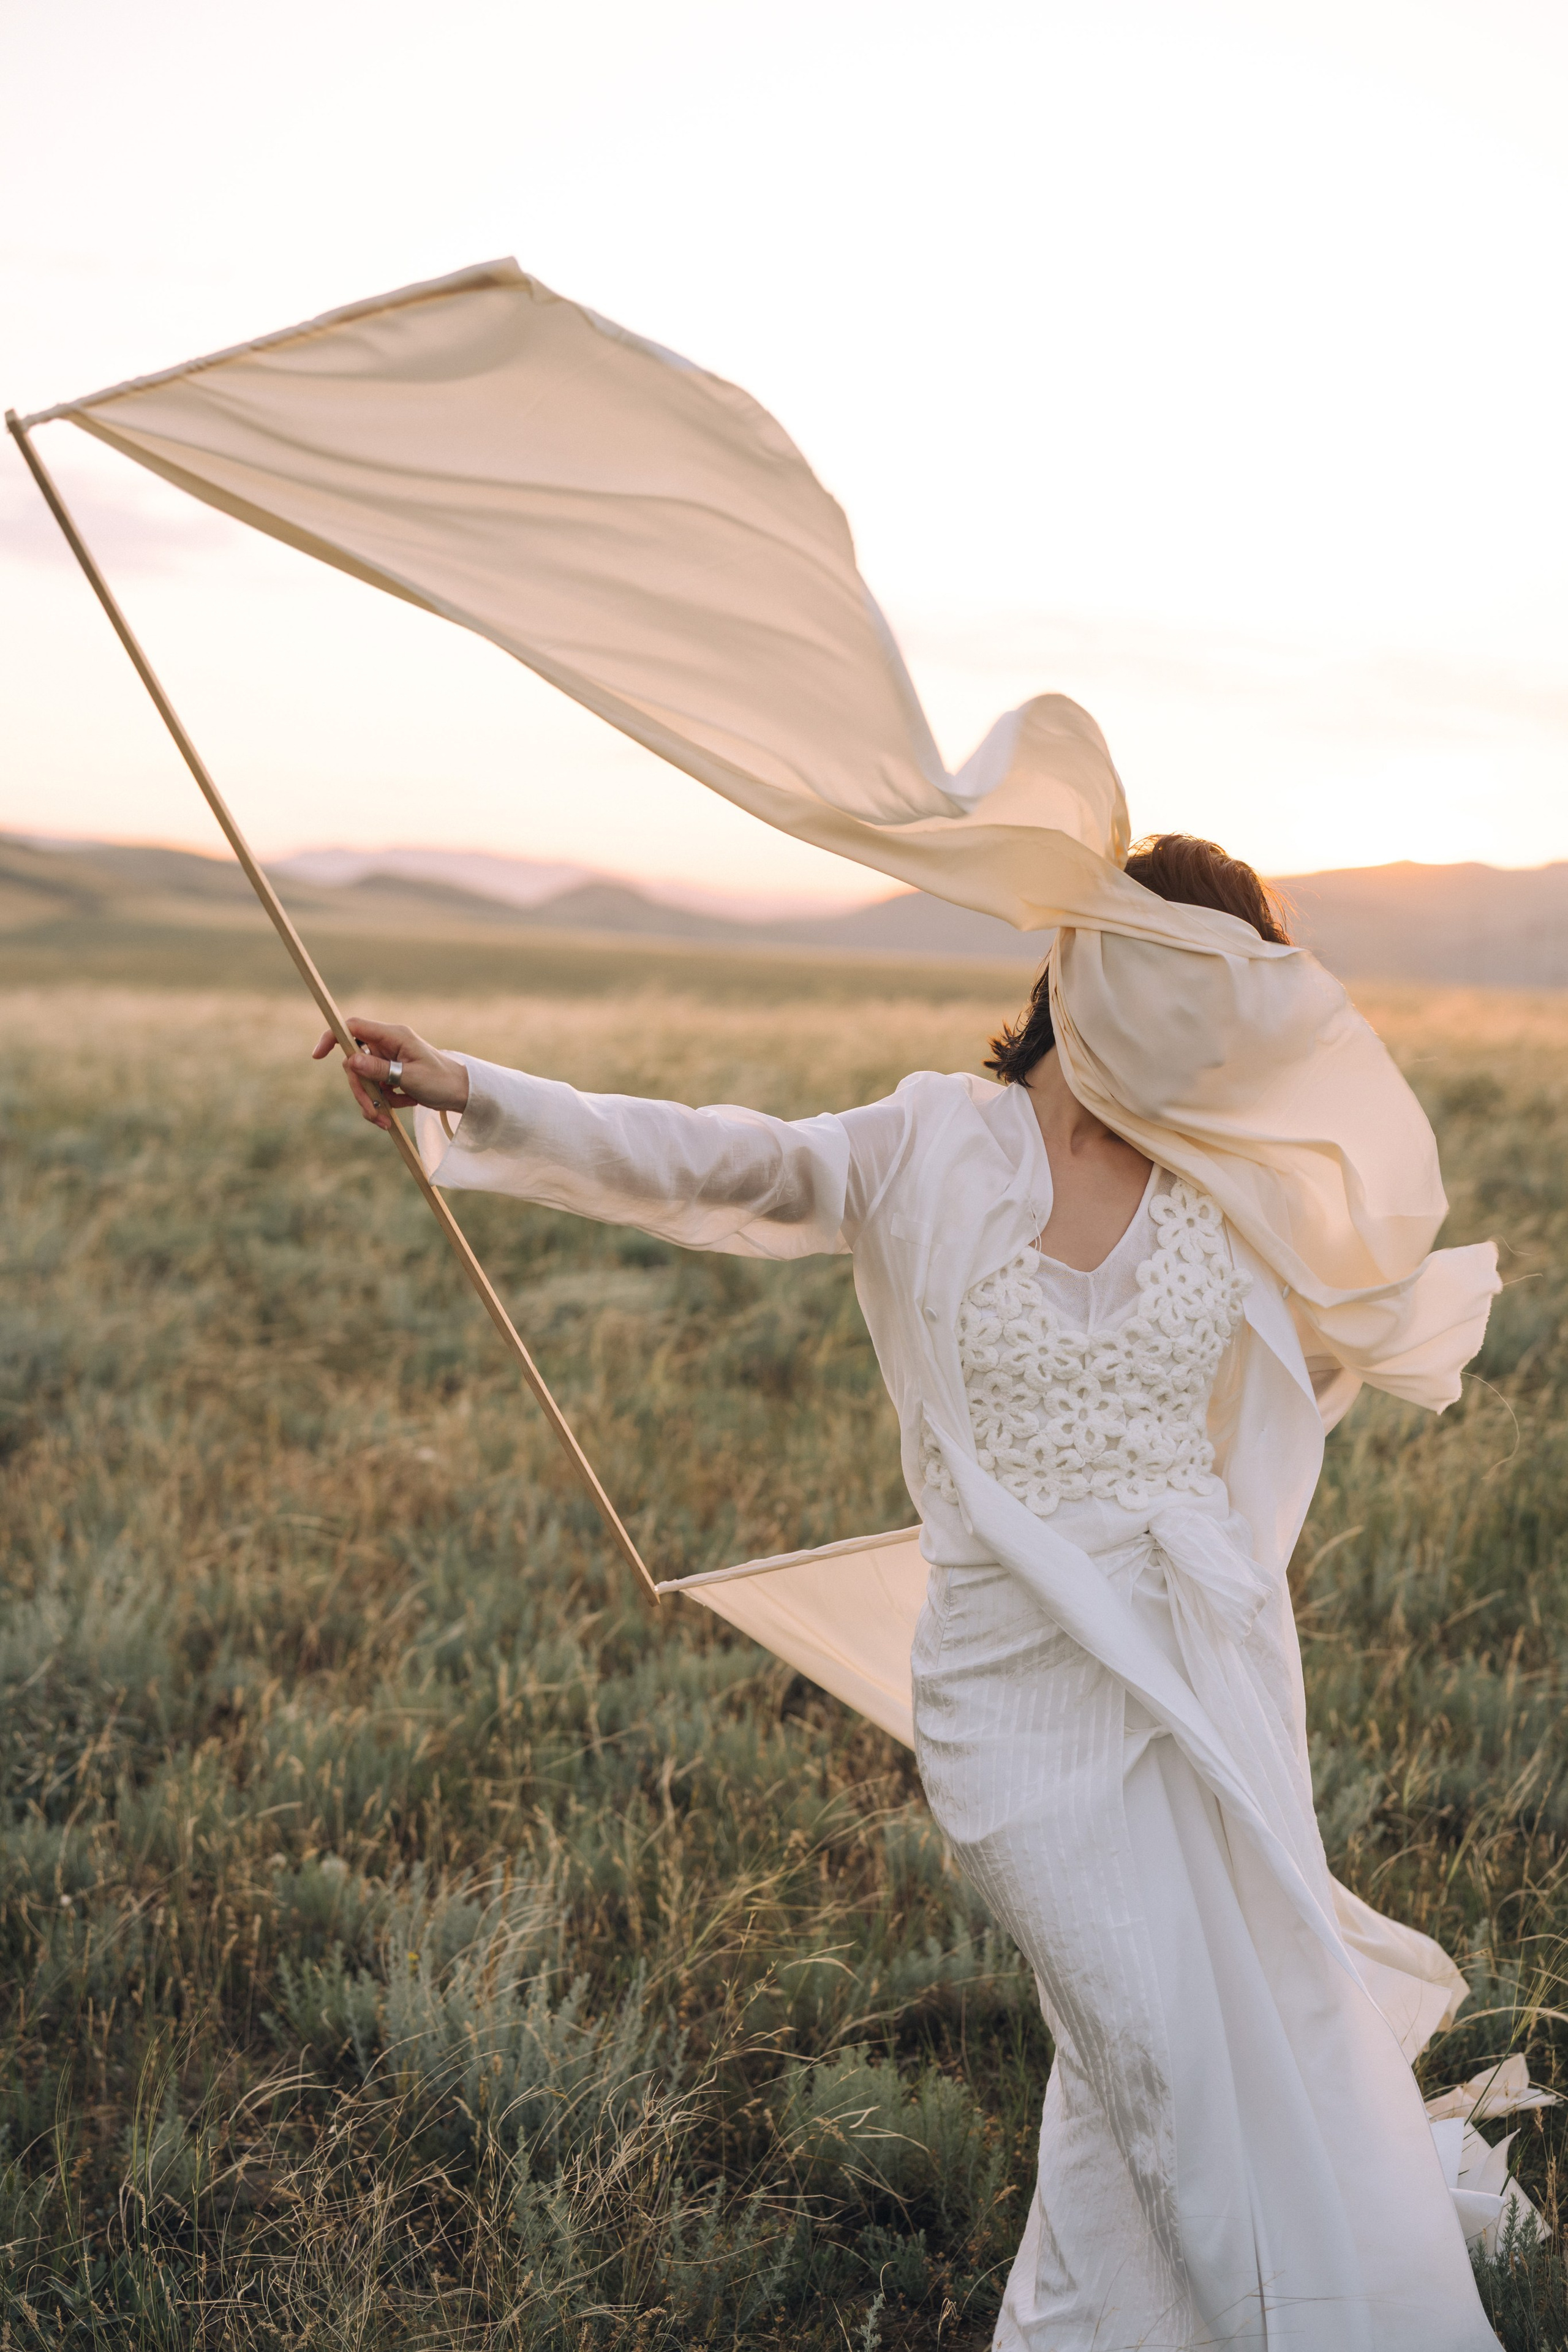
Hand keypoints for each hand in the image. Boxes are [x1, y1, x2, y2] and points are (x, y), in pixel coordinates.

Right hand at [311, 1016, 470, 1131]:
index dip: (333, 1038)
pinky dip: (380, 1103)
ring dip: (370, 1102)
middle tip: (373, 1112)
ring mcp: (389, 1060)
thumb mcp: (409, 1077)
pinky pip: (374, 1089)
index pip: (353, 1027)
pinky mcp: (391, 1075)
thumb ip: (380, 1069)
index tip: (318, 1055)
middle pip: (354, 1063)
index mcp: (393, 1036)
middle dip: (360, 1090)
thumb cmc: (442, 1081)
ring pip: (363, 1079)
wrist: (462, 1094)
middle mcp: (388, 1045)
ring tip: (385, 1121)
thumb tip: (349, 1061)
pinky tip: (396, 1112)